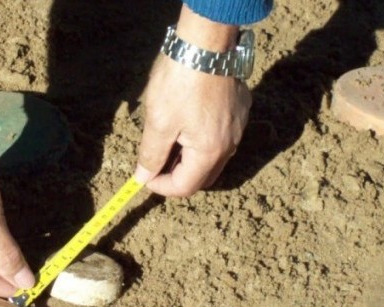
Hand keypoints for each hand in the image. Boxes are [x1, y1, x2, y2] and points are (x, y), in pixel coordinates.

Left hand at [135, 5, 250, 195]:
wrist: (206, 42)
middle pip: (202, 176)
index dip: (161, 186)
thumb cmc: (180, 81)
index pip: (186, 187)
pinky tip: (187, 119)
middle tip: (154, 159)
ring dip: (189, 157)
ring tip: (168, 138)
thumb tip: (143, 177)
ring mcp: (238, 127)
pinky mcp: (240, 110)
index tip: (143, 175)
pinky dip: (202, 138)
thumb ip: (151, 154)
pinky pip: (221, 135)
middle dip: (177, 174)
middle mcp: (230, 145)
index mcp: (210, 152)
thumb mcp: (158, 121)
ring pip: (213, 156)